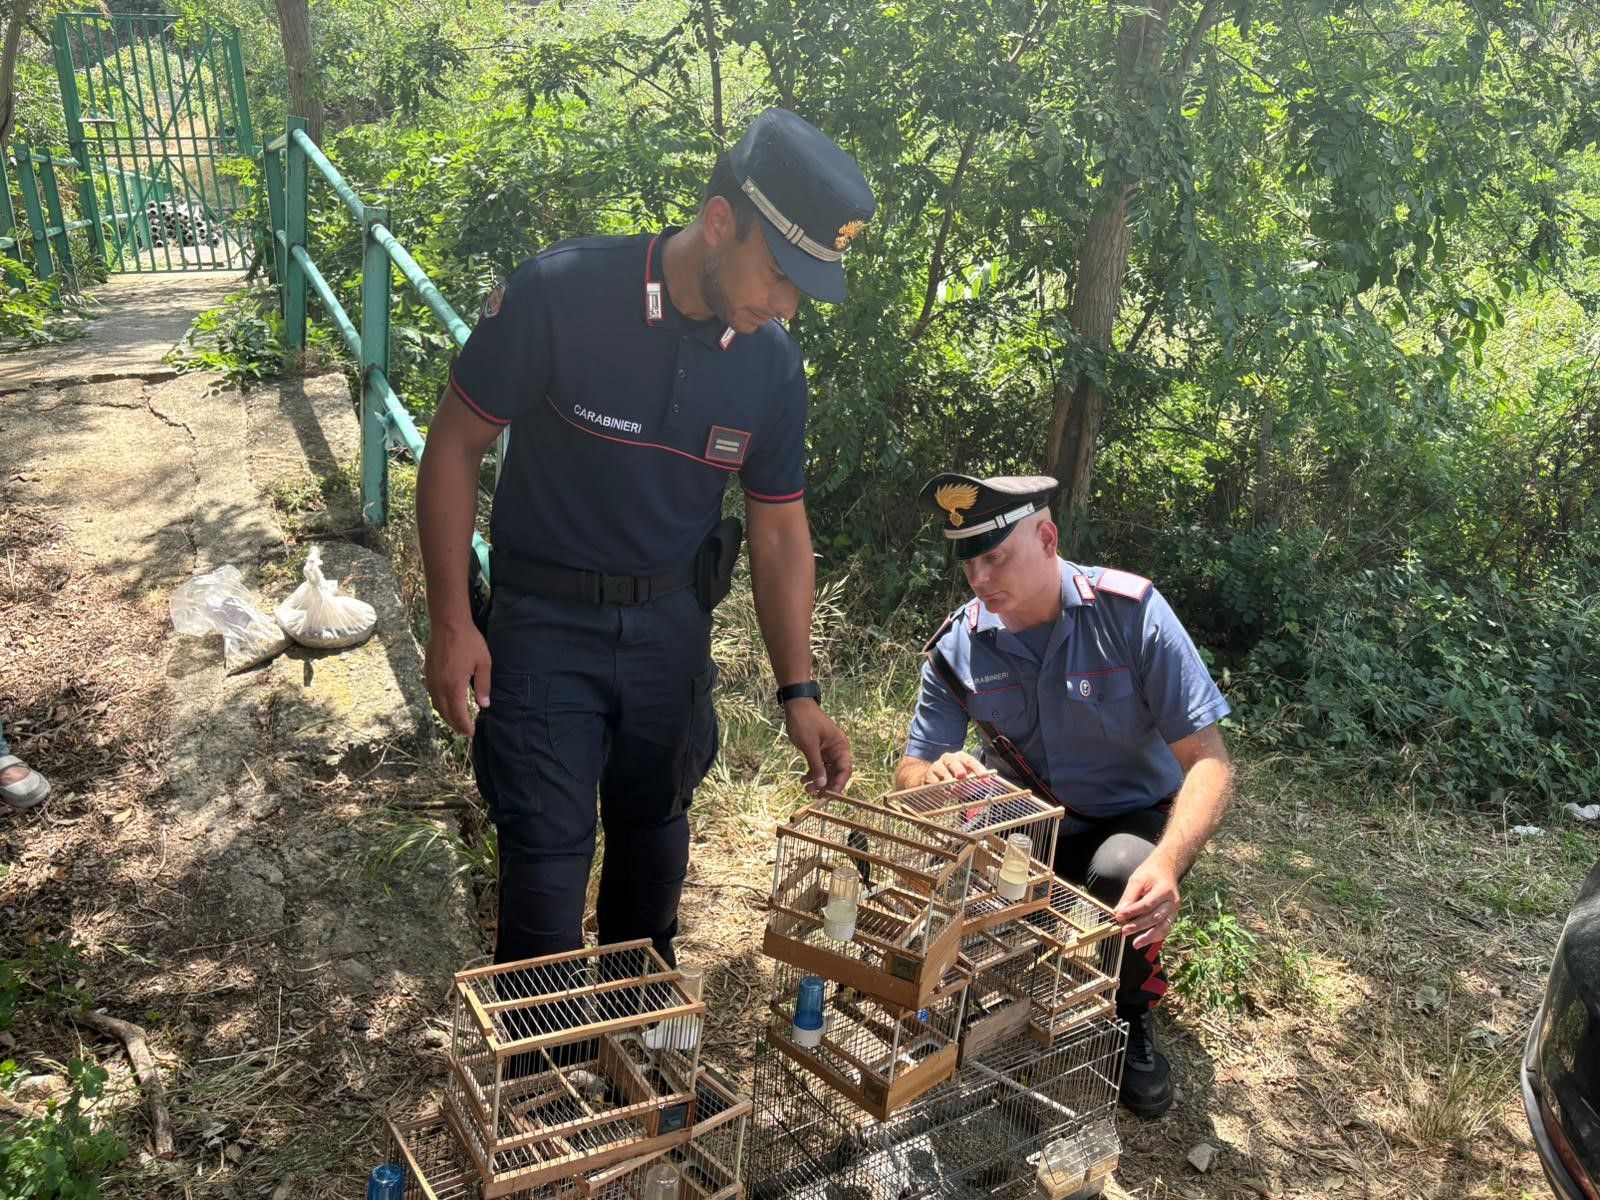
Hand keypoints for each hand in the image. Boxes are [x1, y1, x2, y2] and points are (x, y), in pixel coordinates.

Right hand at [425, 619, 491, 737]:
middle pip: (445, 712)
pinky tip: (446, 704)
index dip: (464, 726)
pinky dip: (439, 704)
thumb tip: (484, 705)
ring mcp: (431, 679)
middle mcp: (439, 686)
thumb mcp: (483, 663)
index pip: (458, 713)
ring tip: (456, 721)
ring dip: (446, 716)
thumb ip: (484, 686)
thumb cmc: (469, 641)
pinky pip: (432, 695)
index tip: (471, 733)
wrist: (448, 624)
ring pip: (436, 705)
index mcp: (454, 685)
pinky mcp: (427, 673)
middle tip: (465, 731)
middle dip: (455, 724)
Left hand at [784, 701, 852, 793]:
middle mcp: (837, 749)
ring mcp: (828, 750)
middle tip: (815, 795)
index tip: (828, 795)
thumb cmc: (805, 721)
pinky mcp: (819, 750)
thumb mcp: (810, 746)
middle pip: (836, 772)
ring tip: (806, 789)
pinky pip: (819, 765)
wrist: (796, 705)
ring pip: (827, 771)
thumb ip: (816, 766)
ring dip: (818, 781)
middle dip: (826, 785)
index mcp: (840, 746)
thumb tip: (822, 785)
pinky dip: (812, 773)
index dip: (838, 784)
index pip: (845, 770)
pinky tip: (803, 780)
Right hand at [926, 751, 985, 783]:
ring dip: (947, 778)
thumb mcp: (966, 783)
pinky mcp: (928, 776)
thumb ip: (975, 783)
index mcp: (959, 759)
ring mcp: (936, 767)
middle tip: (962, 776)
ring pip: (940, 768)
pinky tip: (942, 791)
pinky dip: (937, 786)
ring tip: (952, 788)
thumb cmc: (953, 783)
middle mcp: (947, 760)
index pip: (968, 760)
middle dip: (958, 768)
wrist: (932, 786)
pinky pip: (932, 780)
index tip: (984, 776)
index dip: (977, 767)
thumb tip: (985, 784)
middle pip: (952, 760)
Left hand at [1113, 857, 1180, 949]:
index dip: (1132, 912)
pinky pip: (1165, 929)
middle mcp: (1173, 902)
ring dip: (1149, 937)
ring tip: (1135, 944)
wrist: (1166, 870)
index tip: (1118, 916)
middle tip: (1123, 930)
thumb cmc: (1150, 873)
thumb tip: (1118, 912)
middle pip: (1155, 917)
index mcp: (1164, 890)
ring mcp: (1174, 910)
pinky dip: (1155, 937)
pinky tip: (1144, 941)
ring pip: (1163, 927)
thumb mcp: (1137, 879)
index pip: (1147, 904)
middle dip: (1138, 926)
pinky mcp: (1172, 916)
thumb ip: (1129, 896)